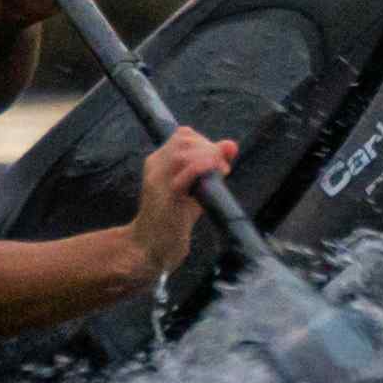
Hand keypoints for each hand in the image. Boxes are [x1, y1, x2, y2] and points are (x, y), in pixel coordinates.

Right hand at [125, 127, 237, 280]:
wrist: (151, 247)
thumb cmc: (175, 218)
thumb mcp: (195, 187)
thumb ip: (210, 166)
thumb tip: (231, 145)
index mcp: (158, 161)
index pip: (183, 135)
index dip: (204, 142)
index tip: (218, 160)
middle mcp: (155, 166)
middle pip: (185, 140)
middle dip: (210, 149)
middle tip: (223, 168)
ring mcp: (157, 180)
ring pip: (184, 153)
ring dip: (209, 158)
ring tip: (220, 172)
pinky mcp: (164, 196)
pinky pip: (184, 172)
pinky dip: (203, 168)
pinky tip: (214, 174)